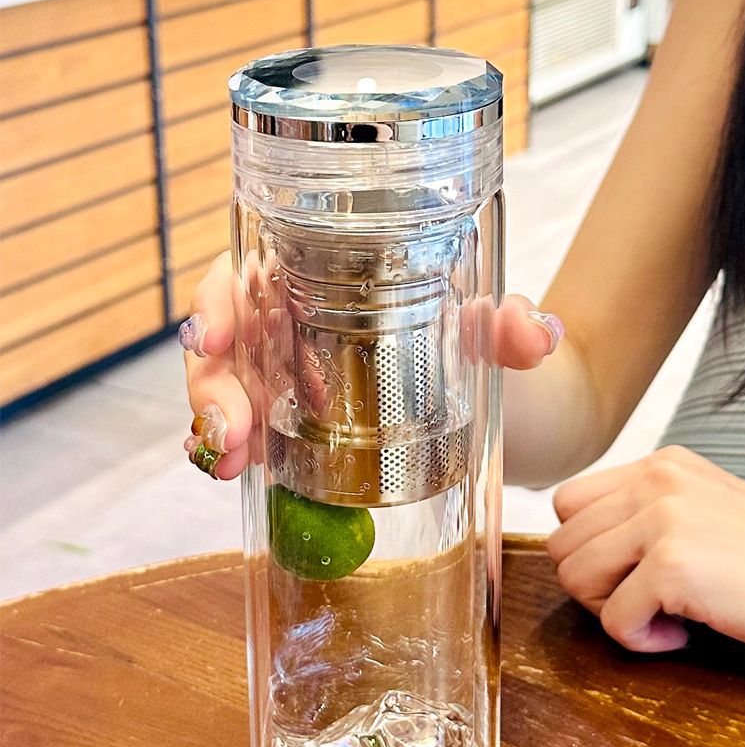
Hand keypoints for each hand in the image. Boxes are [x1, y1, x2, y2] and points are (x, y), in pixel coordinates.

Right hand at [181, 251, 563, 478]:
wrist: (527, 413)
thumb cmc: (502, 357)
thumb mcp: (506, 340)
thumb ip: (516, 328)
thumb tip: (530, 331)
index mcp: (333, 277)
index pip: (254, 271)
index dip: (220, 300)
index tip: (214, 335)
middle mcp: (305, 322)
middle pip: (231, 339)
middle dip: (213, 383)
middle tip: (231, 433)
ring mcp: (302, 378)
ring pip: (232, 387)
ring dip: (216, 425)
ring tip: (228, 467)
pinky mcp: (310, 429)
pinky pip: (255, 431)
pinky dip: (236, 451)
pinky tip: (236, 474)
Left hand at [547, 446, 744, 651]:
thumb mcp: (700, 513)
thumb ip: (640, 514)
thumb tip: (570, 545)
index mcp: (660, 465)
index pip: (567, 504)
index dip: (588, 549)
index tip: (633, 572)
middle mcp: (657, 481)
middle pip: (563, 544)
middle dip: (596, 585)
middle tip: (648, 600)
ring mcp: (663, 519)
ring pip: (574, 577)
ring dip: (613, 611)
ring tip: (664, 614)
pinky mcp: (672, 566)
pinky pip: (612, 620)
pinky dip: (641, 641)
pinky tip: (683, 631)